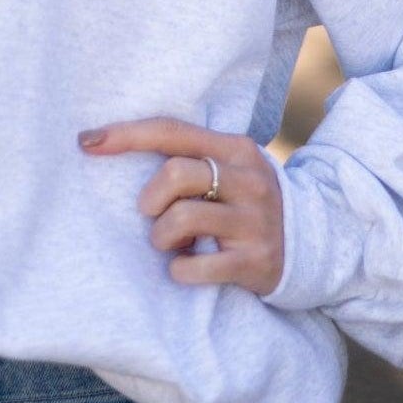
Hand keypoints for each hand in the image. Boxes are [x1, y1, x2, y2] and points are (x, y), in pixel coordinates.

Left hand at [78, 116, 285, 293]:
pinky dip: (179, 271)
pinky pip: (197, 268)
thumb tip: (118, 148)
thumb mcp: (231, 167)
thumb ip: (191, 156)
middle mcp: (248, 179)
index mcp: (235, 148)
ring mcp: (253, 221)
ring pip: (182, 219)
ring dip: (162, 237)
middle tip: (152, 216)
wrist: (315, 242)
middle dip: (150, 199)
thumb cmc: (249, 200)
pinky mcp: (255, 262)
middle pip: (175, 174)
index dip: (126, 135)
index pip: (171, 132)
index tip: (87, 141)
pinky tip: (185, 268)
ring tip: (170, 244)